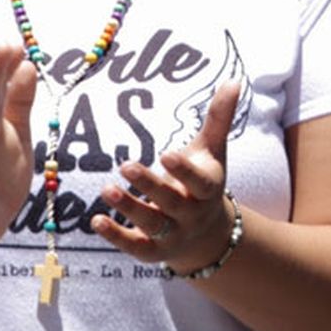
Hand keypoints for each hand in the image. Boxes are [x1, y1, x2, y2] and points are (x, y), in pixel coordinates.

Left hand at [95, 81, 239, 272]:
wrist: (208, 234)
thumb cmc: (204, 181)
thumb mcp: (213, 150)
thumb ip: (219, 118)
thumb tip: (234, 80)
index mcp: (207, 189)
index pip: (199, 182)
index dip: (183, 171)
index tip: (165, 154)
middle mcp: (192, 214)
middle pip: (171, 202)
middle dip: (149, 186)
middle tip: (125, 165)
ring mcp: (173, 235)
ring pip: (152, 224)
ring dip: (129, 208)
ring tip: (106, 189)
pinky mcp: (153, 250)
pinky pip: (135, 246)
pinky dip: (116, 236)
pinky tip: (95, 221)